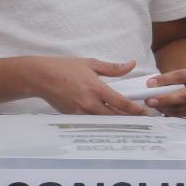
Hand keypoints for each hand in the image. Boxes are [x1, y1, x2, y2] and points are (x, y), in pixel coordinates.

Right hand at [25, 57, 148, 114]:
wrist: (41, 77)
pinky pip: (90, 122)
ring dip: (115, 122)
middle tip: (139, 119)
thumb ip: (113, 68)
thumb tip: (131, 64)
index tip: (143, 111)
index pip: (121, 103)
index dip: (135, 109)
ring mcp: (80, 112)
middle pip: (114, 117)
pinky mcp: (73, 116)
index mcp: (96, 88)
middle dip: (128, 119)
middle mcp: (89, 102)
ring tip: (126, 121)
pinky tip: (107, 121)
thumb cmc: (64, 68)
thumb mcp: (90, 63)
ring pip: (103, 122)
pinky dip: (100, 122)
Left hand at [143, 66, 185, 117]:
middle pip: (184, 96)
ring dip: (164, 108)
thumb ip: (165, 79)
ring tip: (153, 104)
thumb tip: (150, 86)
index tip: (150, 83)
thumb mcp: (178, 74)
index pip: (181, 76)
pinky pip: (180, 116)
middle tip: (150, 101)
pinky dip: (168, 113)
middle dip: (165, 99)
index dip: (165, 80)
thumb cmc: (183, 80)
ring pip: (181, 109)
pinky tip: (161, 109)